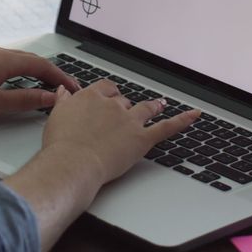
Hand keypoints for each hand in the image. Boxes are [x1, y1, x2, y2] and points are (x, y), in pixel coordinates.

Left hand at [0, 44, 80, 122]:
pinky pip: (5, 63)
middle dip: (51, 74)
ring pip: (18, 61)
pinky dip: (19, 73)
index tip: (74, 89)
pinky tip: (17, 84)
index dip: (62, 77)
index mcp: (4, 59)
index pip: (43, 66)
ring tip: (46, 88)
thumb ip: (25, 101)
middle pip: (32, 60)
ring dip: (35, 73)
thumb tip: (49, 98)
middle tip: (65, 89)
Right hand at [42, 79, 199, 183]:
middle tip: (124, 116)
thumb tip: (64, 91)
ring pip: (145, 109)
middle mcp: (112, 105)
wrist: (73, 162)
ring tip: (159, 105)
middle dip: (126, 107)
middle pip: (124, 100)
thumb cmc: (61, 145)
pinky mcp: (142, 138)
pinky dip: (182, 120)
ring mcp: (130, 120)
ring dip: (153, 106)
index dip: (108, 94)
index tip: (108, 98)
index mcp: (91, 97)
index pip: (105, 88)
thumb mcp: (56, 116)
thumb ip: (63, 101)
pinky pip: (166, 127)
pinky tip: (194, 115)